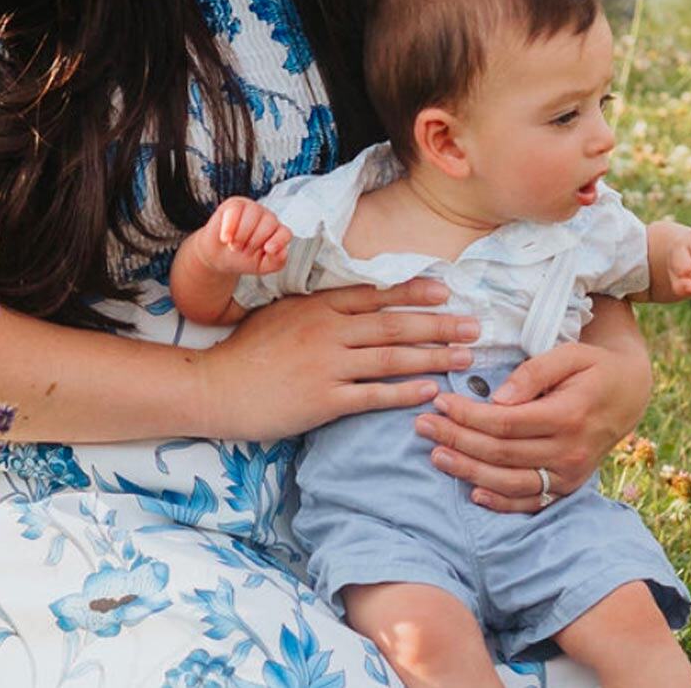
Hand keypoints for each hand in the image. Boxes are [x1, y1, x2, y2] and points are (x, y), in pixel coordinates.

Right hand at [192, 197, 290, 276]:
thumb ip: (276, 262)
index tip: (268, 250)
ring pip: (253, 215)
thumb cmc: (243, 258)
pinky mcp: (235, 204)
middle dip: (253, 242)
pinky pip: (235, 210)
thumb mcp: (261, 266)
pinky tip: (226, 238)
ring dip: (241, 235)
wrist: (219, 256)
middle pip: (269, 224)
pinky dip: (229, 227)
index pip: (285, 233)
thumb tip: (283, 252)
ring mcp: (252, 209)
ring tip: (234, 245)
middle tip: (242, 251)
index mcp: (277, 233)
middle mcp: (268, 218)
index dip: (278, 241)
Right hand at [196, 279, 480, 440]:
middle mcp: (327, 331)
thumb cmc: (247, 351)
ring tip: (465, 356)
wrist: (215, 387)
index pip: (375, 296)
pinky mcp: (322, 400)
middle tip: (475, 326)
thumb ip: (319, 308)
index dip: (413, 293)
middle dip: (439, 325)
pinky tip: (431, 390)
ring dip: (433, 356)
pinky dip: (404, 391)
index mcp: (318, 306)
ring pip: (391, 357)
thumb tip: (354, 302)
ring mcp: (326, 366)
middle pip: (394, 325)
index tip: (445, 291)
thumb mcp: (282, 314)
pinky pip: (372, 395)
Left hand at [412, 328, 652, 513]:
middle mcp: (570, 451)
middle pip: (501, 453)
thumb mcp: (569, 354)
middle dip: (457, 440)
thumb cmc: (593, 368)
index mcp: (569, 415)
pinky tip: (473, 491)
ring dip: (469, 471)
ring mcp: (570, 474)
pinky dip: (501, 501)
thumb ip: (534, 372)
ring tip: (436, 456)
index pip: (506, 422)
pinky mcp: (568, 487)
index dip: (468, 416)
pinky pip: (531, 502)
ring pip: (510, 482)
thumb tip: (499, 397)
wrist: (630, 394)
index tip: (439, 402)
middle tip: (423, 426)